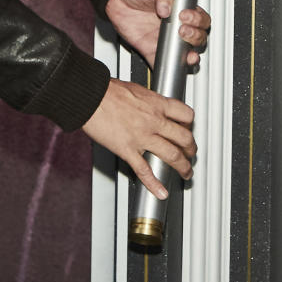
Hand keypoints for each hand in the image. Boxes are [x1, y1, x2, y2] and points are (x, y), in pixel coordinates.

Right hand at [82, 78, 196, 197]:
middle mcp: (154, 121)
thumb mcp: (137, 89)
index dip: (190, 125)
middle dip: (191, 149)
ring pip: (172, 155)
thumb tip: (153, 106)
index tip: (188, 129)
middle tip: (191, 154)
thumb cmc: (108, 90)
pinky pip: (144, 170)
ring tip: (185, 173)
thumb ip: (149, 100)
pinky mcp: (128, 150)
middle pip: (184, 138)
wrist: (90, 96)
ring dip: (182, 167)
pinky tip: (161, 192)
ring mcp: (142, 137)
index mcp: (157, 104)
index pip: (186, 115)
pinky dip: (154, 184)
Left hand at [104, 0, 209, 69]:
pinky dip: (168, 68)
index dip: (198, 20)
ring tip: (188, 54)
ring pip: (187, 53)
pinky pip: (162, 63)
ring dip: (191, 56)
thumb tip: (167, 8)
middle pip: (199, 37)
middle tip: (182, 30)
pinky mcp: (152, 50)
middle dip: (196, 37)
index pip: (200, 19)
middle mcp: (177, 26)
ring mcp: (166, 39)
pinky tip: (170, 66)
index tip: (186, 16)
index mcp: (182, 9)